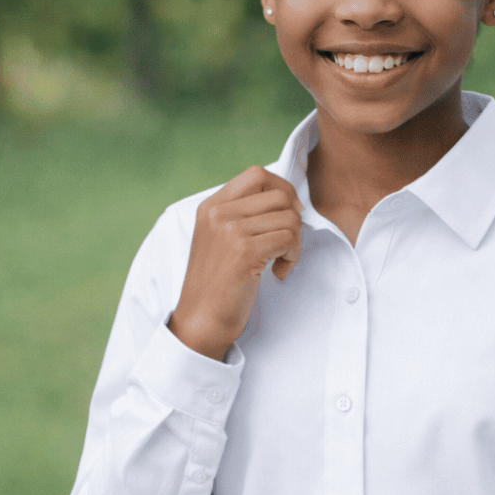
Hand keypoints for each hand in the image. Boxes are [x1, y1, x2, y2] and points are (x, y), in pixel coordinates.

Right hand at [168, 166, 303, 360]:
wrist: (200, 319)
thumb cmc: (217, 283)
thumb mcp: (219, 238)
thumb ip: (242, 215)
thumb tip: (287, 199)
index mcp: (211, 206)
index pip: (257, 174)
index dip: (282, 189)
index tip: (289, 214)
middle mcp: (218, 213)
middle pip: (279, 195)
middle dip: (293, 220)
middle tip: (284, 245)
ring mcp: (230, 230)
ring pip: (289, 217)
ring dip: (294, 242)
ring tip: (279, 262)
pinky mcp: (244, 251)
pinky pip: (289, 238)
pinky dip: (292, 257)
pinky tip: (277, 273)